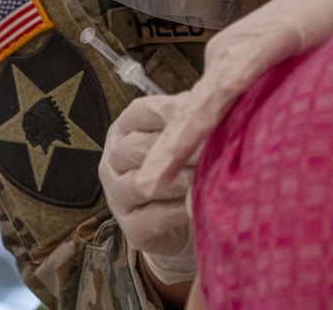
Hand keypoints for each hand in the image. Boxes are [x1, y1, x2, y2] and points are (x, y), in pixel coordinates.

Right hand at [98, 95, 196, 283]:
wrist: (186, 216)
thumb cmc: (190, 164)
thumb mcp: (192, 133)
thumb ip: (196, 119)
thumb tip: (217, 104)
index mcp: (127, 128)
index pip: (142, 113)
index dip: (171, 111)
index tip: (200, 109)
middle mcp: (115, 160)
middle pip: (137, 149)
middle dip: (178, 148)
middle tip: (212, 147)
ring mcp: (118, 195)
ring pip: (142, 184)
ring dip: (181, 179)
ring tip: (210, 174)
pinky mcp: (132, 228)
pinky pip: (153, 218)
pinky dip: (180, 210)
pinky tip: (199, 202)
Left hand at [135, 0, 332, 195]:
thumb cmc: (322, 40)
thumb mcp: (288, 84)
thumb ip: (266, 112)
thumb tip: (259, 157)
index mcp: (228, 68)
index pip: (199, 115)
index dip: (178, 150)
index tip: (156, 185)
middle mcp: (228, 56)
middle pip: (194, 109)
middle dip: (166, 150)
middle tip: (141, 186)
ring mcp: (248, 44)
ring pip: (211, 94)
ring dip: (185, 133)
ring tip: (160, 167)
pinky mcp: (276, 34)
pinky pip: (247, 65)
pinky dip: (229, 89)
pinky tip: (209, 113)